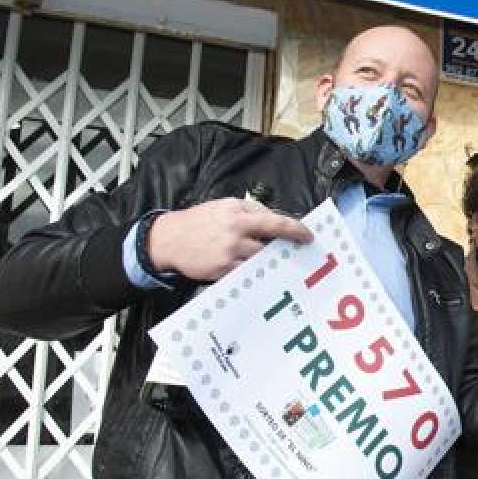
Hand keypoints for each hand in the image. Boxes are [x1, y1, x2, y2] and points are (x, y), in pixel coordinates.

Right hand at [148, 198, 312, 280]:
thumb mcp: (224, 206)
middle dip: (283, 248)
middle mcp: (235, 233)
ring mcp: (229, 253)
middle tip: (295, 251)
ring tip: (272, 259)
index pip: (275, 222)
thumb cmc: (199, 221)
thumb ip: (251, 211)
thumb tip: (275, 220)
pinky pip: (246, 272)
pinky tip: (256, 270)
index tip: (308, 236)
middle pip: (271, 244)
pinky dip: (254, 270)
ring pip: (261, 260)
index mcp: (237, 214)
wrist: (169, 239)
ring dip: (268, 260)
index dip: (295, 230)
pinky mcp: (223, 270)